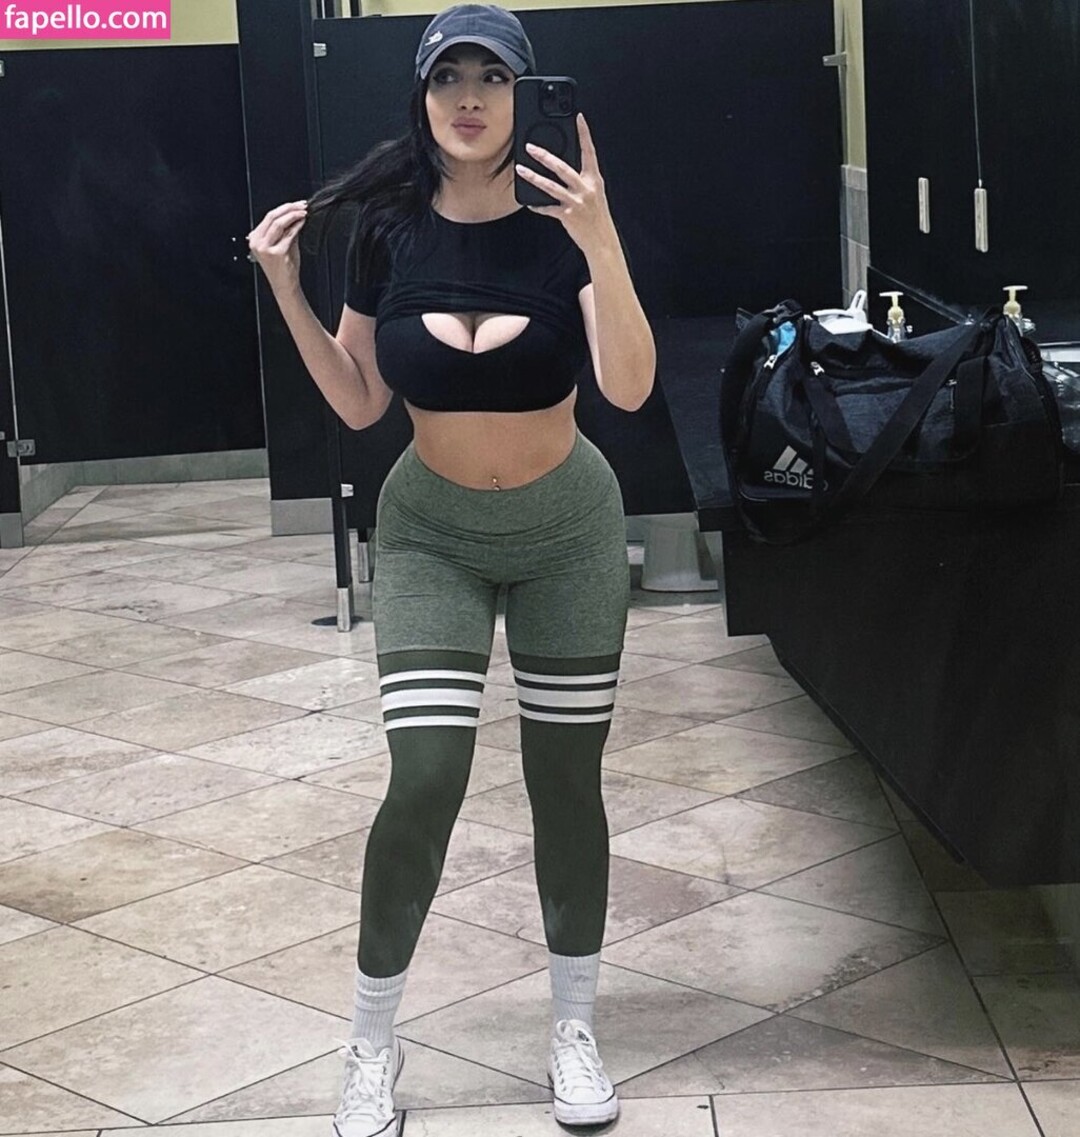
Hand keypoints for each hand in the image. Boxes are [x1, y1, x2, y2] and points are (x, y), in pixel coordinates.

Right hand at [247, 200, 307, 284]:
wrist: (285, 286)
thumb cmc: (284, 268)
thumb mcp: (283, 244)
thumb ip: (287, 230)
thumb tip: (295, 214)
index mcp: (255, 239)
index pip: (268, 217)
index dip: (284, 208)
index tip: (296, 204)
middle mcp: (257, 242)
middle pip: (272, 217)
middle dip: (289, 208)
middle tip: (302, 205)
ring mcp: (265, 248)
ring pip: (279, 223)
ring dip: (293, 215)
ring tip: (304, 212)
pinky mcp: (276, 253)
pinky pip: (288, 234)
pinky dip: (297, 226)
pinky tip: (303, 222)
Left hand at [515, 113, 615, 258]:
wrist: (602, 241)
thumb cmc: (597, 217)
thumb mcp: (595, 194)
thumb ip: (582, 180)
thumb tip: (562, 169)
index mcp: (594, 180)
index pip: (590, 152)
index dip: (584, 134)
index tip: (578, 118)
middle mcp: (586, 188)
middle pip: (562, 168)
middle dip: (545, 156)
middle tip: (530, 147)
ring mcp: (576, 202)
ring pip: (551, 186)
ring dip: (533, 177)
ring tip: (521, 170)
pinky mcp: (567, 215)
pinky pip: (548, 209)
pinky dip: (538, 206)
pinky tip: (529, 203)